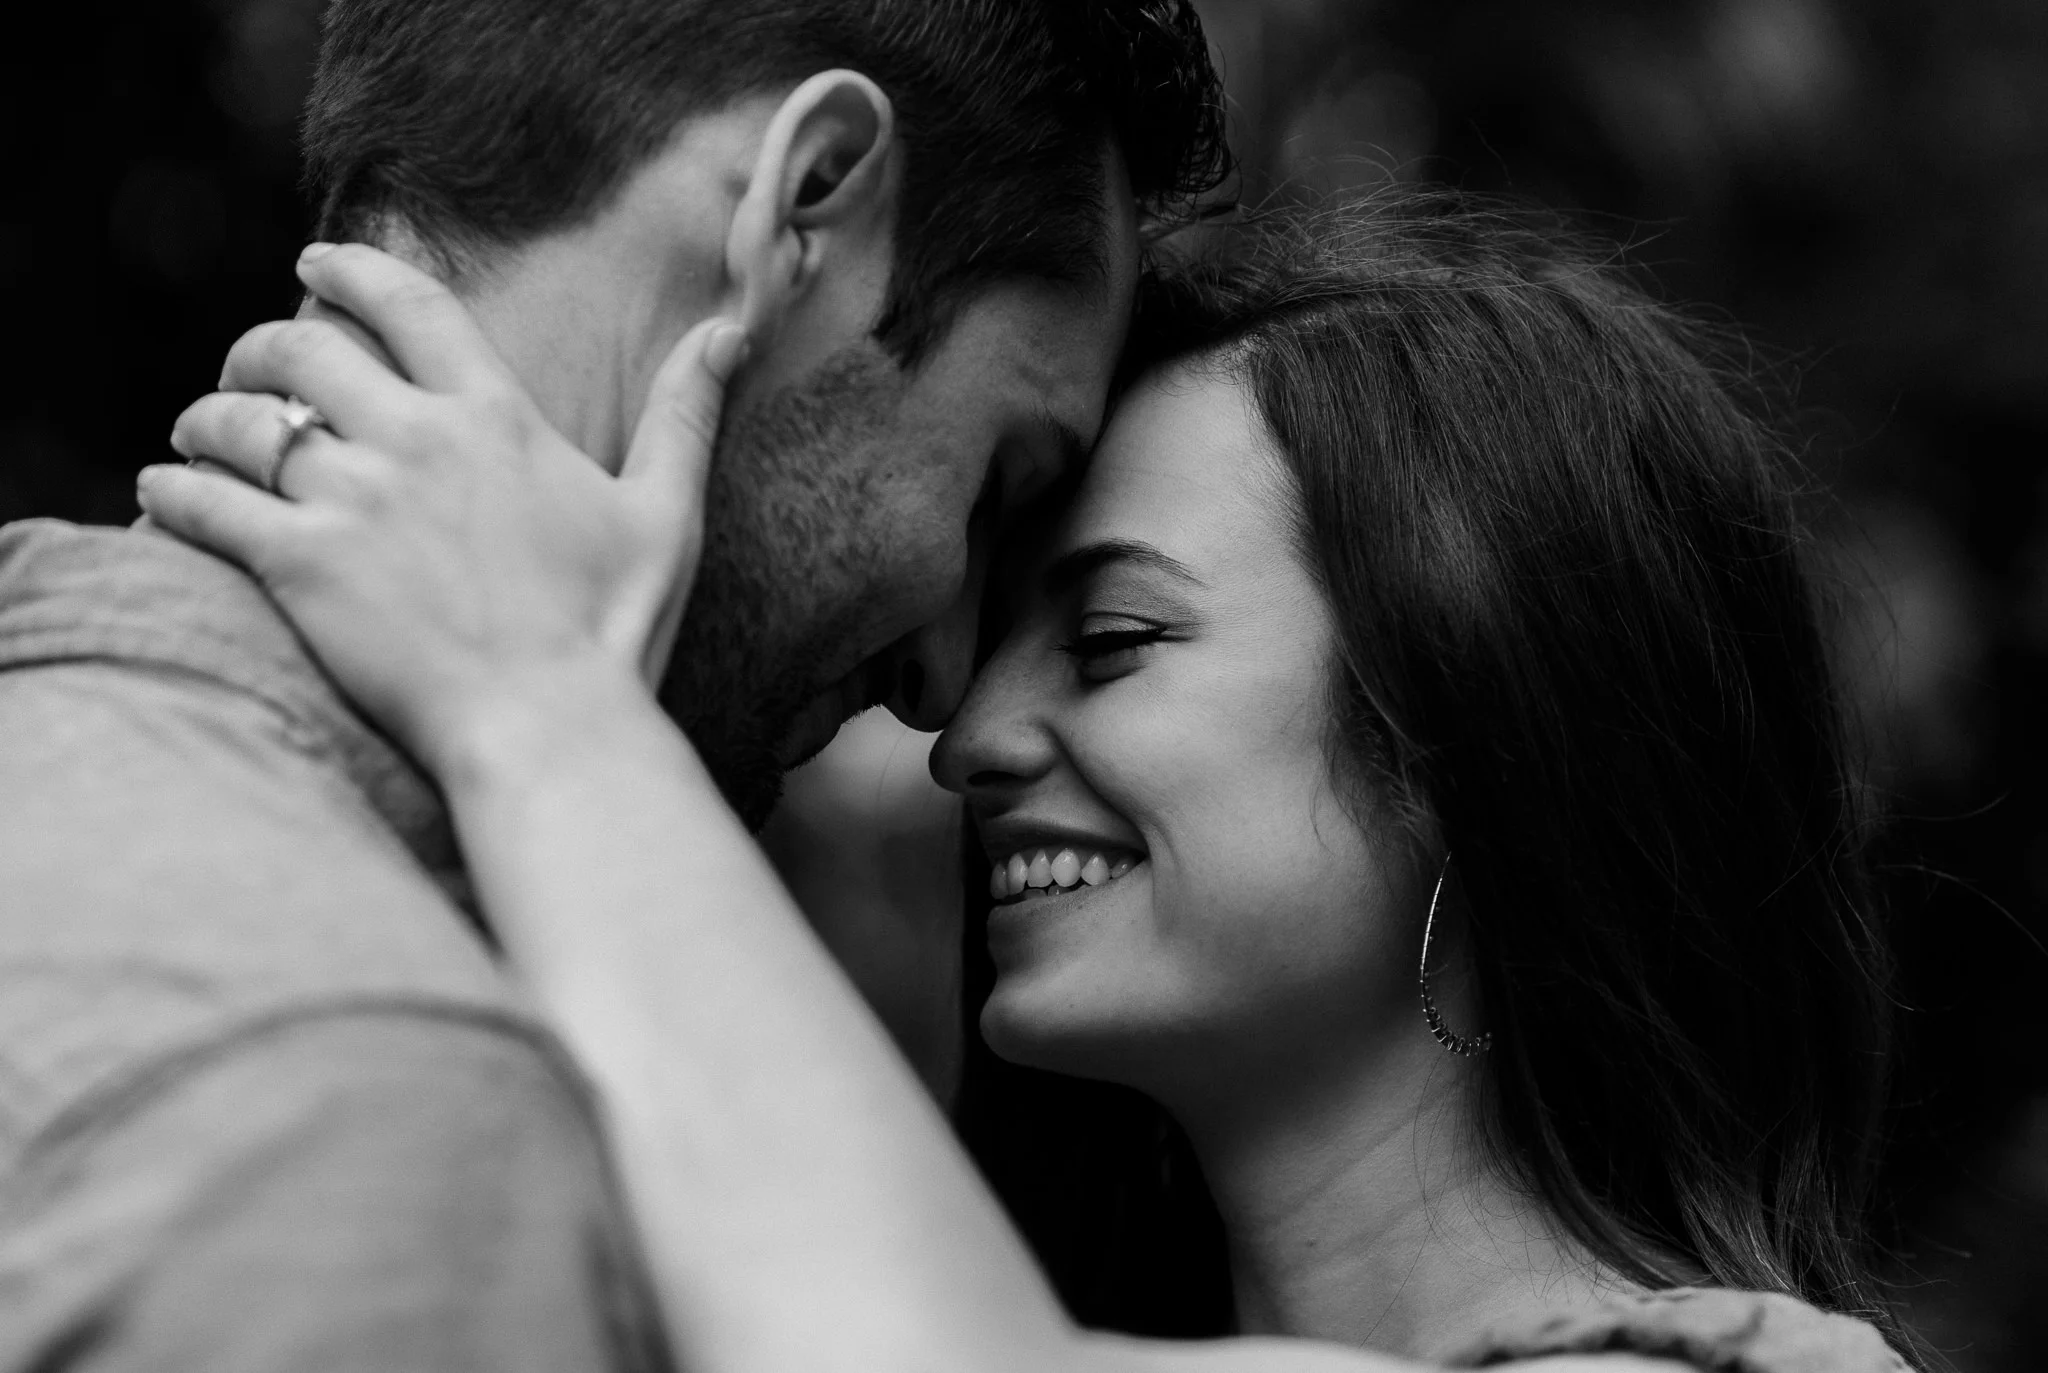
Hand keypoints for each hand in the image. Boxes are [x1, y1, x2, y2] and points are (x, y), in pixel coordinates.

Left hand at [139, 244, 748, 779]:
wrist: (550, 727)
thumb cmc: (615, 630)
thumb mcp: (667, 514)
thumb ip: (686, 415)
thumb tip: (727, 332)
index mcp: (496, 417)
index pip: (411, 304)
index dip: (354, 270)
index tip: (315, 261)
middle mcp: (415, 439)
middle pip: (303, 346)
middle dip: (262, 343)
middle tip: (250, 366)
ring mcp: (352, 500)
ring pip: (241, 419)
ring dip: (208, 417)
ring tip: (198, 435)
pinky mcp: (300, 565)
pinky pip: (205, 503)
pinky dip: (172, 491)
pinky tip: (161, 494)